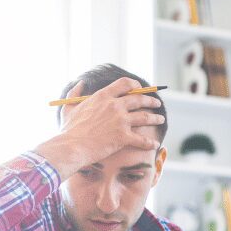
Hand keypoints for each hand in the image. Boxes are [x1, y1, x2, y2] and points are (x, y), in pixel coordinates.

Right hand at [35, 77, 164, 179]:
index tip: (140, 89)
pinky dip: (149, 142)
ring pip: (145, 117)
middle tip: (156, 103)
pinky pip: (141, 139)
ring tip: (161, 119)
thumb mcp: (69, 107)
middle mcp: (115, 106)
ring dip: (155, 118)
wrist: (72, 147)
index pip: (125, 84)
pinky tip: (155, 144)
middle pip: (139, 99)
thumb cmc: (69, 129)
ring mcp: (120, 121)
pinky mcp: (123, 137)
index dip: (135, 85)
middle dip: (150, 101)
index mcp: (103, 96)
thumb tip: (80, 83)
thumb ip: (74, 93)